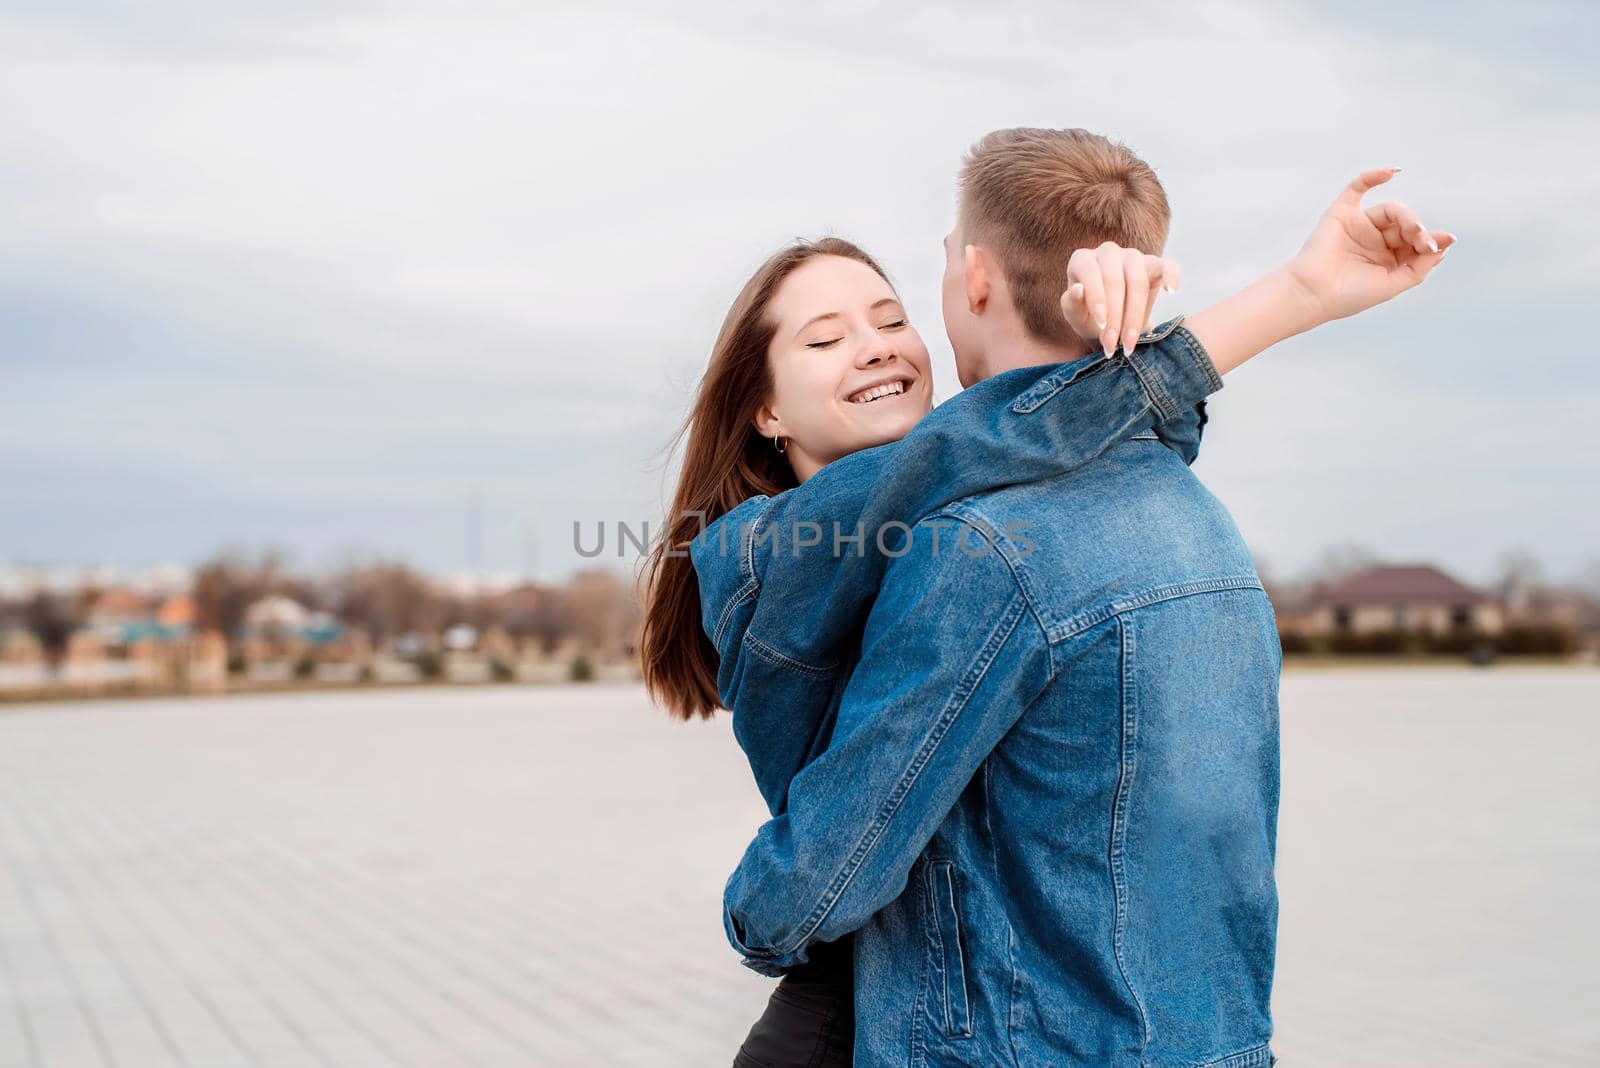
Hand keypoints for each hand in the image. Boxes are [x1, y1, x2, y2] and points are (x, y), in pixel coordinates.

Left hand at [1059, 242, 1182, 359]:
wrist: (1112, 326)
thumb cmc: (1089, 317)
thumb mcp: (1076, 316)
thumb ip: (1071, 304)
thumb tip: (1078, 289)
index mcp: (1082, 260)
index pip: (1090, 274)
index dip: (1096, 300)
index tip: (1101, 326)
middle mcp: (1108, 253)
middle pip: (1115, 280)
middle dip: (1115, 317)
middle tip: (1112, 346)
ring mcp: (1133, 256)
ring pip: (1138, 280)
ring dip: (1135, 316)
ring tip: (1129, 343)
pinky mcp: (1155, 264)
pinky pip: (1167, 266)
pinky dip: (1172, 276)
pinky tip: (1172, 291)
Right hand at [1284, 167, 1456, 325]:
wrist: (1312, 294)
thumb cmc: (1349, 295)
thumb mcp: (1393, 284)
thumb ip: (1419, 266)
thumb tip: (1444, 245)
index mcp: (1386, 260)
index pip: (1415, 243)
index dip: (1430, 240)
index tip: (1443, 242)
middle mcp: (1374, 241)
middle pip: (1405, 225)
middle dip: (1418, 231)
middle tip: (1423, 240)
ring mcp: (1358, 226)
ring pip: (1391, 210)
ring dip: (1406, 216)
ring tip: (1412, 229)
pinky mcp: (1341, 213)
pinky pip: (1357, 187)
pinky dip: (1373, 176)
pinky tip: (1392, 171)